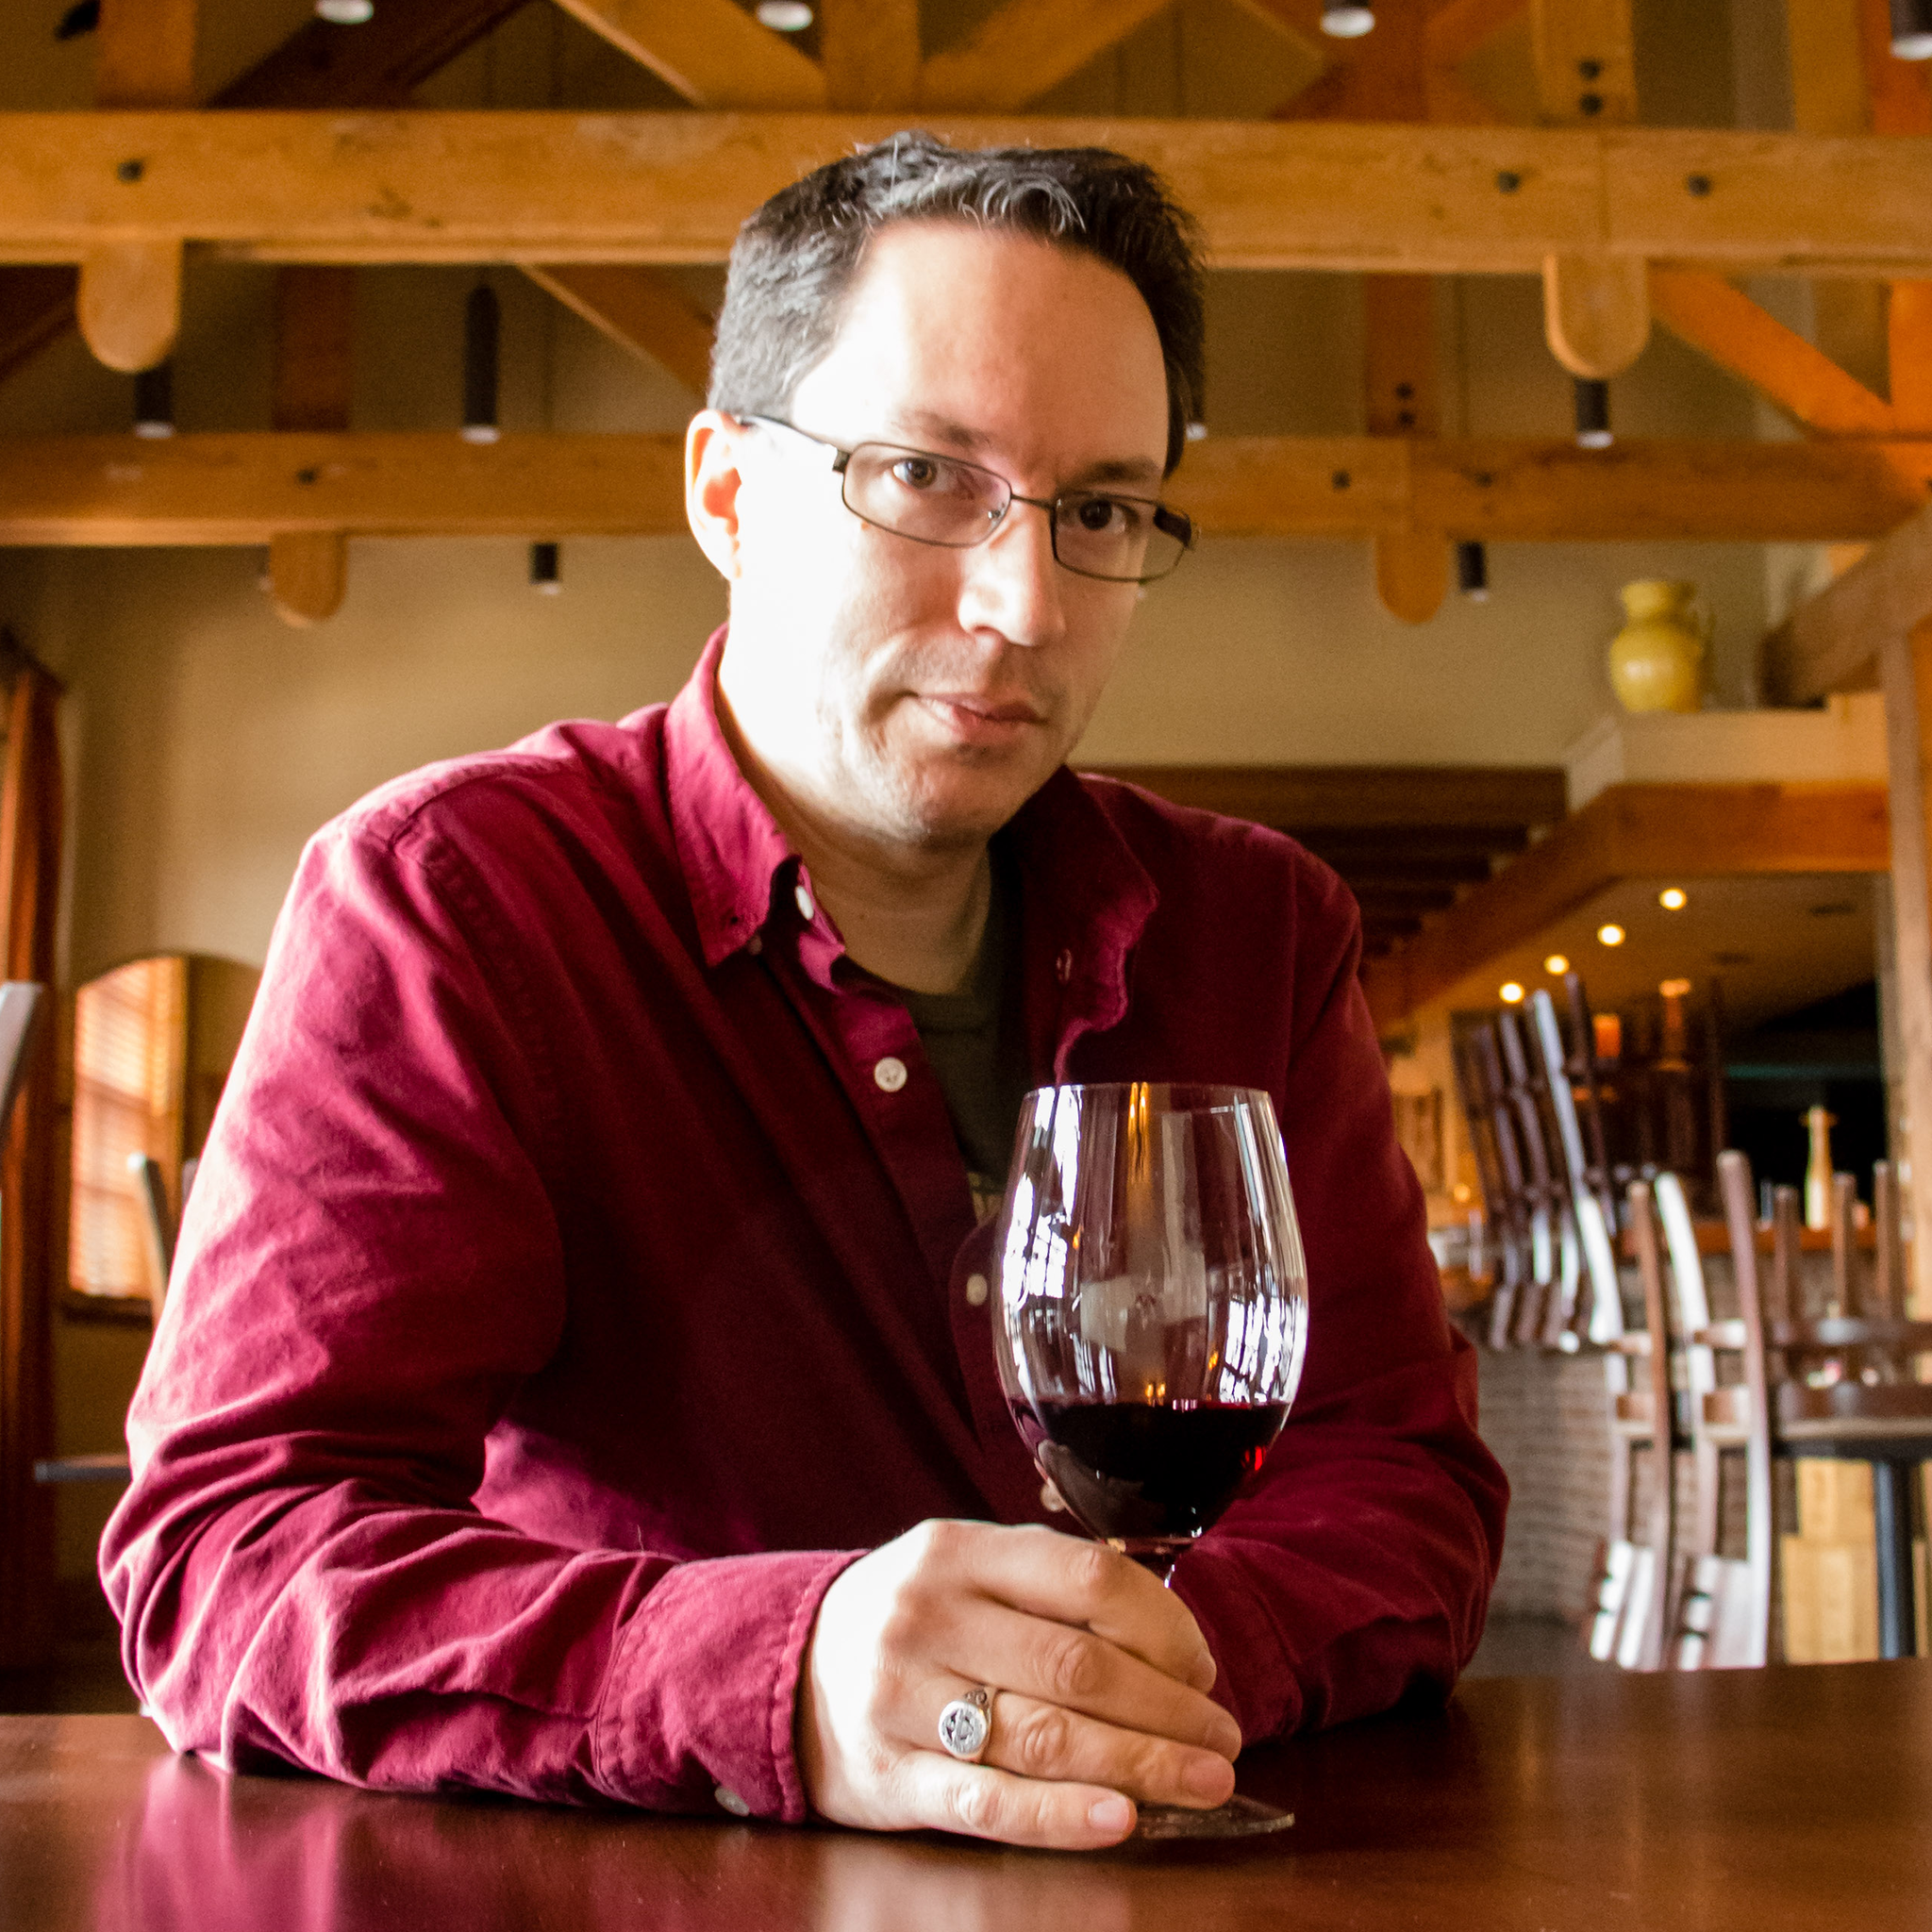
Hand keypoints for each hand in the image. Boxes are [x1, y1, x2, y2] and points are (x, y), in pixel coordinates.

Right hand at [796, 1519, 1241, 1848]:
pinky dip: (1060, 1816)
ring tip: (1203, 1783)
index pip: (1089, 1578)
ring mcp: (903, 1698)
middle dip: (1169, 1710)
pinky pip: (989, 1801)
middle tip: (1223, 1742)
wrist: (785, 1670)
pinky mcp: (889, 1777)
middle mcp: (929, 1615)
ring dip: (1141, 1764)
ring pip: (1045, 1735)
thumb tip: (1173, 1645)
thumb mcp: (964, 1570)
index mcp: (960, 1550)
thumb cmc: (912, 1620)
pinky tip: (1119, 1820)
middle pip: (1079, 1665)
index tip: (1202, 1669)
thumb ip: (1048, 1588)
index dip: (1166, 1627)